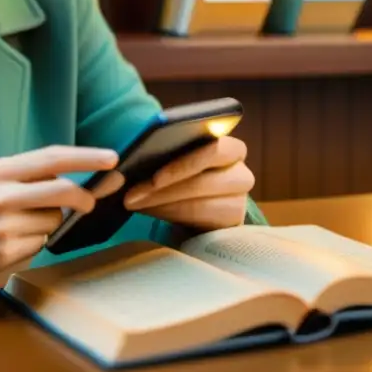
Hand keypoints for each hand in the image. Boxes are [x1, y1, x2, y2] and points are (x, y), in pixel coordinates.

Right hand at [0, 145, 118, 278]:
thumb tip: (72, 178)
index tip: (112, 158)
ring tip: (18, 222)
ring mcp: (4, 228)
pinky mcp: (5, 254)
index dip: (86, 157)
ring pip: (53, 221)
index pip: (52, 159)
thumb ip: (28, 174)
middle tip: (90, 201)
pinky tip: (11, 239)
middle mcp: (3, 197)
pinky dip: (34, 241)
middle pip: (62, 191)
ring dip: (47, 221)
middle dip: (84, 196)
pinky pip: (39, 244)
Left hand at [122, 135, 253, 230]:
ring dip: (162, 205)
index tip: (155, 177)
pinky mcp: (231, 223)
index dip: (186, 165)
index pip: (217, 151)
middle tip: (130, 196)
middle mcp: (241, 173)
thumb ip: (166, 149)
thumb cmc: (183, 168)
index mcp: (232, 149)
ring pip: (200, 206)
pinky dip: (170, 215)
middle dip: (164, 191)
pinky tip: (148, 211)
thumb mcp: (177, 155)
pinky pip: (199, 222)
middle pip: (205, 183)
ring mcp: (239, 201)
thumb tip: (134, 158)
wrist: (196, 199)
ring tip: (134, 204)